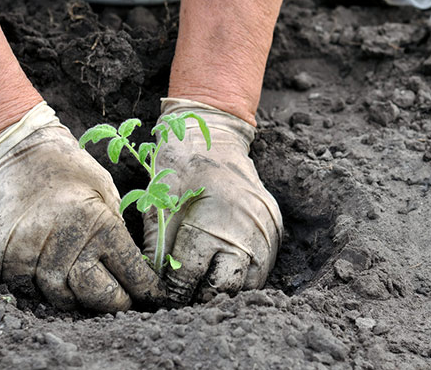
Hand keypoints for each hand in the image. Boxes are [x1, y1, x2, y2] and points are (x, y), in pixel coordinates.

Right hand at [0, 103, 163, 311]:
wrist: (14, 154)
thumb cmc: (68, 170)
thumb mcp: (105, 191)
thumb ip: (116, 228)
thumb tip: (132, 268)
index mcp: (98, 222)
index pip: (130, 271)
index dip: (145, 288)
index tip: (152, 295)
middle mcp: (65, 242)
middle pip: (97, 295)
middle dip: (115, 302)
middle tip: (122, 300)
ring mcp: (32, 253)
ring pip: (62, 298)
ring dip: (78, 298)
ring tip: (88, 289)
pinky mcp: (6, 259)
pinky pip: (30, 291)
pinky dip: (44, 290)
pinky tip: (56, 278)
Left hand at [143, 98, 282, 302]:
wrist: (214, 136)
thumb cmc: (181, 167)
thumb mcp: (160, 205)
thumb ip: (158, 250)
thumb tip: (155, 287)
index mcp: (212, 224)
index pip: (190, 278)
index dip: (173, 290)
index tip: (164, 295)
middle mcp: (245, 230)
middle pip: (225, 287)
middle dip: (202, 294)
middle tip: (185, 293)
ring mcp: (265, 230)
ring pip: (249, 283)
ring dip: (227, 287)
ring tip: (206, 283)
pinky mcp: (275, 228)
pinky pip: (263, 266)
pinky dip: (244, 272)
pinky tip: (225, 267)